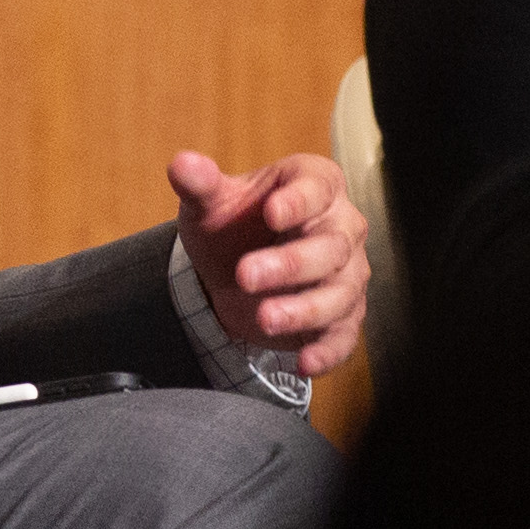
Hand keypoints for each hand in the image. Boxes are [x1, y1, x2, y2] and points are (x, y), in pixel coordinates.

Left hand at [171, 147, 367, 376]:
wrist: (237, 271)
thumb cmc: (233, 225)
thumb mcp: (211, 204)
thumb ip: (200, 184)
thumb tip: (182, 166)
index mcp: (316, 185)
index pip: (317, 188)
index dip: (298, 201)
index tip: (272, 212)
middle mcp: (341, 228)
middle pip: (330, 246)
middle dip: (290, 263)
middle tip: (246, 275)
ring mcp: (347, 274)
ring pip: (339, 294)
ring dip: (304, 309)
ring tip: (265, 318)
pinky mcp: (342, 317)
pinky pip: (342, 336)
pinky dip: (326, 352)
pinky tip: (304, 362)